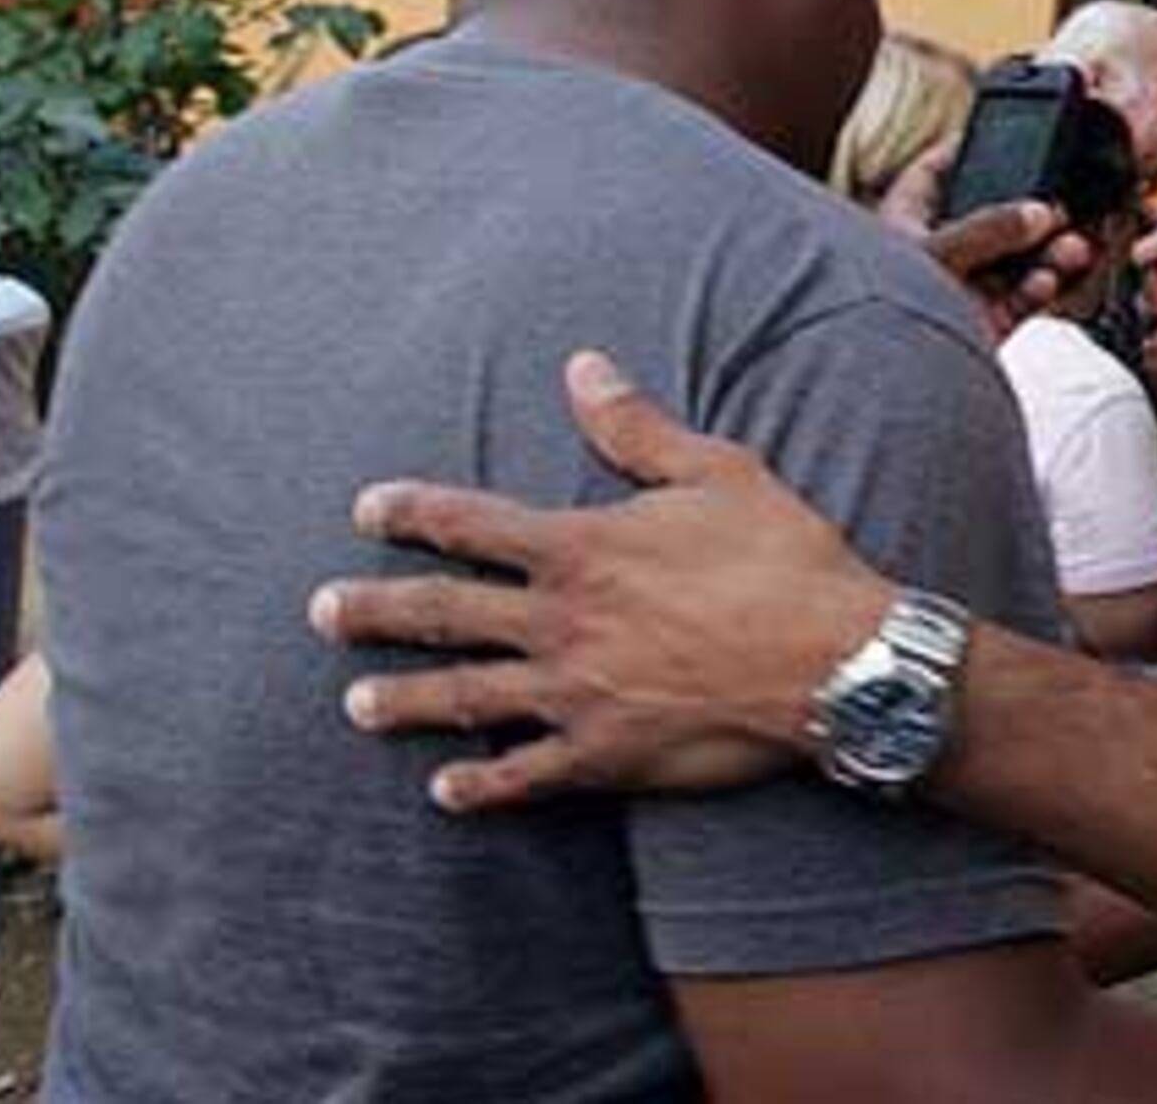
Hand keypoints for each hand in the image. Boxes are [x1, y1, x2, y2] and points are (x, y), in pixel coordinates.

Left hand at [310, 351, 895, 811]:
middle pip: (443, 615)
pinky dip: (481, 785)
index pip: (470, 524)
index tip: (364, 509)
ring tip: (355, 705)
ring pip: (467, 699)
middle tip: (320, 612)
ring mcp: (577, 695)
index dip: (411, 513)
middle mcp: (561, 623)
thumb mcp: (717, 472)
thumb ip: (636, 427)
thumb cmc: (783, 558)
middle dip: (374, 611)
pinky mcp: (607, 756)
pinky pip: (526, 775)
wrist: (836, 662)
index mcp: (580, 548)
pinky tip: (445, 790)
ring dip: (405, 700)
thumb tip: (582, 366)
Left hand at [880, 143, 1092, 339]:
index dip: (963, 148)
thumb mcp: (936, 254)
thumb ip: (989, 229)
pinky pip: (1021, 299)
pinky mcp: (983, 323)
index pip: (933, 172)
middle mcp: (934, 253)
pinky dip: (1040, 289)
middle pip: (989, 217)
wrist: (887, 387)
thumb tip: (1036, 214)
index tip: (998, 131)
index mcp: (903, 223)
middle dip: (1029, 212)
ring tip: (1071, 247)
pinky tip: (1048, 282)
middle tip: (1060, 204)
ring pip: (1013, 260)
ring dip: (1047, 253)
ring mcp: (960, 289)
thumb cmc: (879, 315)